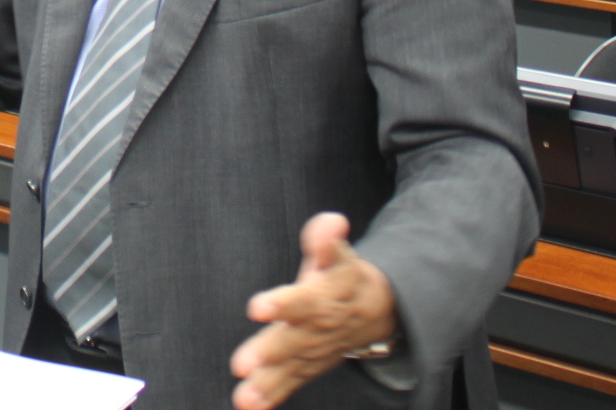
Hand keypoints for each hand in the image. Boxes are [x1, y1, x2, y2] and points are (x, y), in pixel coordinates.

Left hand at [230, 213, 397, 409]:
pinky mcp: (308, 367)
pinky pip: (290, 384)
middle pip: (294, 341)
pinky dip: (272, 397)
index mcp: (326, 296)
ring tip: (243, 397)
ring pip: (290, 369)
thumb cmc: (343, 276)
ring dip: (267, 383)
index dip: (283, 304)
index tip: (257, 307)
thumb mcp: (339, 254)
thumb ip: (327, 240)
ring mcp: (314, 351)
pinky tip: (249, 405)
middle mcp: (319, 328)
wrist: (375, 310)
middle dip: (268, 353)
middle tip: (240, 364)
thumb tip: (330, 222)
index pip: (305, 300)